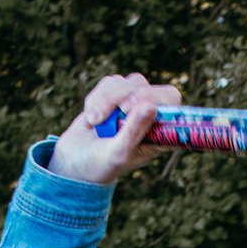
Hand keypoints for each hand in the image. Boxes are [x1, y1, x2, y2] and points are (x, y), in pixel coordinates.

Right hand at [48, 72, 182, 184]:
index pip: (171, 99)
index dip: (154, 96)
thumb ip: (134, 130)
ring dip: (105, 100)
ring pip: (125, 82)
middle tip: (108, 116)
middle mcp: (148, 114)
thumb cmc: (102, 165)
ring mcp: (131, 102)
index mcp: (158, 132)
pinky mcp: (115, 95)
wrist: (75, 162)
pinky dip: (96, 99)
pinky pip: (109, 83)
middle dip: (123, 96)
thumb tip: (151, 106)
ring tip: (94, 122)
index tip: (130, 109)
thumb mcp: (118, 153)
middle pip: (144, 86)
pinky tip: (91, 118)